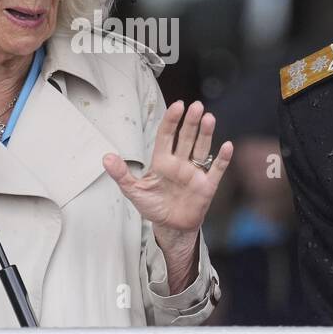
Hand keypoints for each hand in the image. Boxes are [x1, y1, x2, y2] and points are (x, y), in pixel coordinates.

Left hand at [103, 100, 232, 247]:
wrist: (171, 227)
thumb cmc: (153, 206)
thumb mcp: (133, 191)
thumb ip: (121, 174)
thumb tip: (105, 158)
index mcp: (162, 162)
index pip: (166, 136)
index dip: (171, 121)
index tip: (177, 106)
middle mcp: (180, 163)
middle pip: (185, 138)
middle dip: (190, 122)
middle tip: (195, 106)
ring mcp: (194, 172)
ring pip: (201, 148)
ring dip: (205, 134)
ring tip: (209, 118)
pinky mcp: (207, 185)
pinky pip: (216, 169)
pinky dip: (222, 159)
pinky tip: (227, 146)